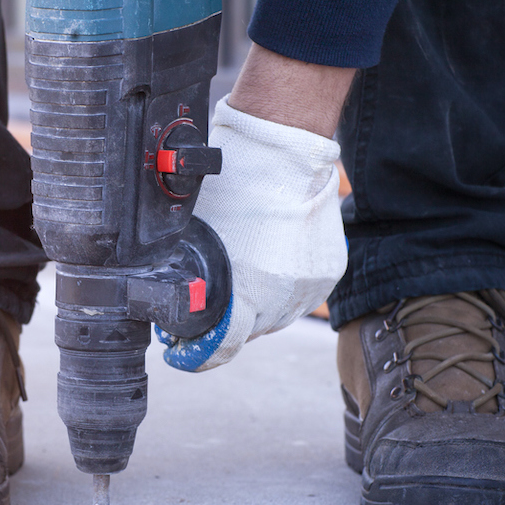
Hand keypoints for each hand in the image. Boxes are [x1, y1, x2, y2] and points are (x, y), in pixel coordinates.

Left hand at [158, 96, 346, 371]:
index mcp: (246, 292)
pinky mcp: (329, 271)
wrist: (284, 150)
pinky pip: (302, 296)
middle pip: (249, 333)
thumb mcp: (193, 235)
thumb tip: (175, 298)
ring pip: (278, 317)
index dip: (196, 354)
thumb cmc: (233, 185)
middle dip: (226, 323)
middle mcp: (282, 297)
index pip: (222, 349)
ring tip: (243, 279)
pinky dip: (284, 289)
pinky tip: (269, 265)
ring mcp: (309, 286)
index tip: (182, 350)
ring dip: (258, 308)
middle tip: (208, 304)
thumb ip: (189, 274)